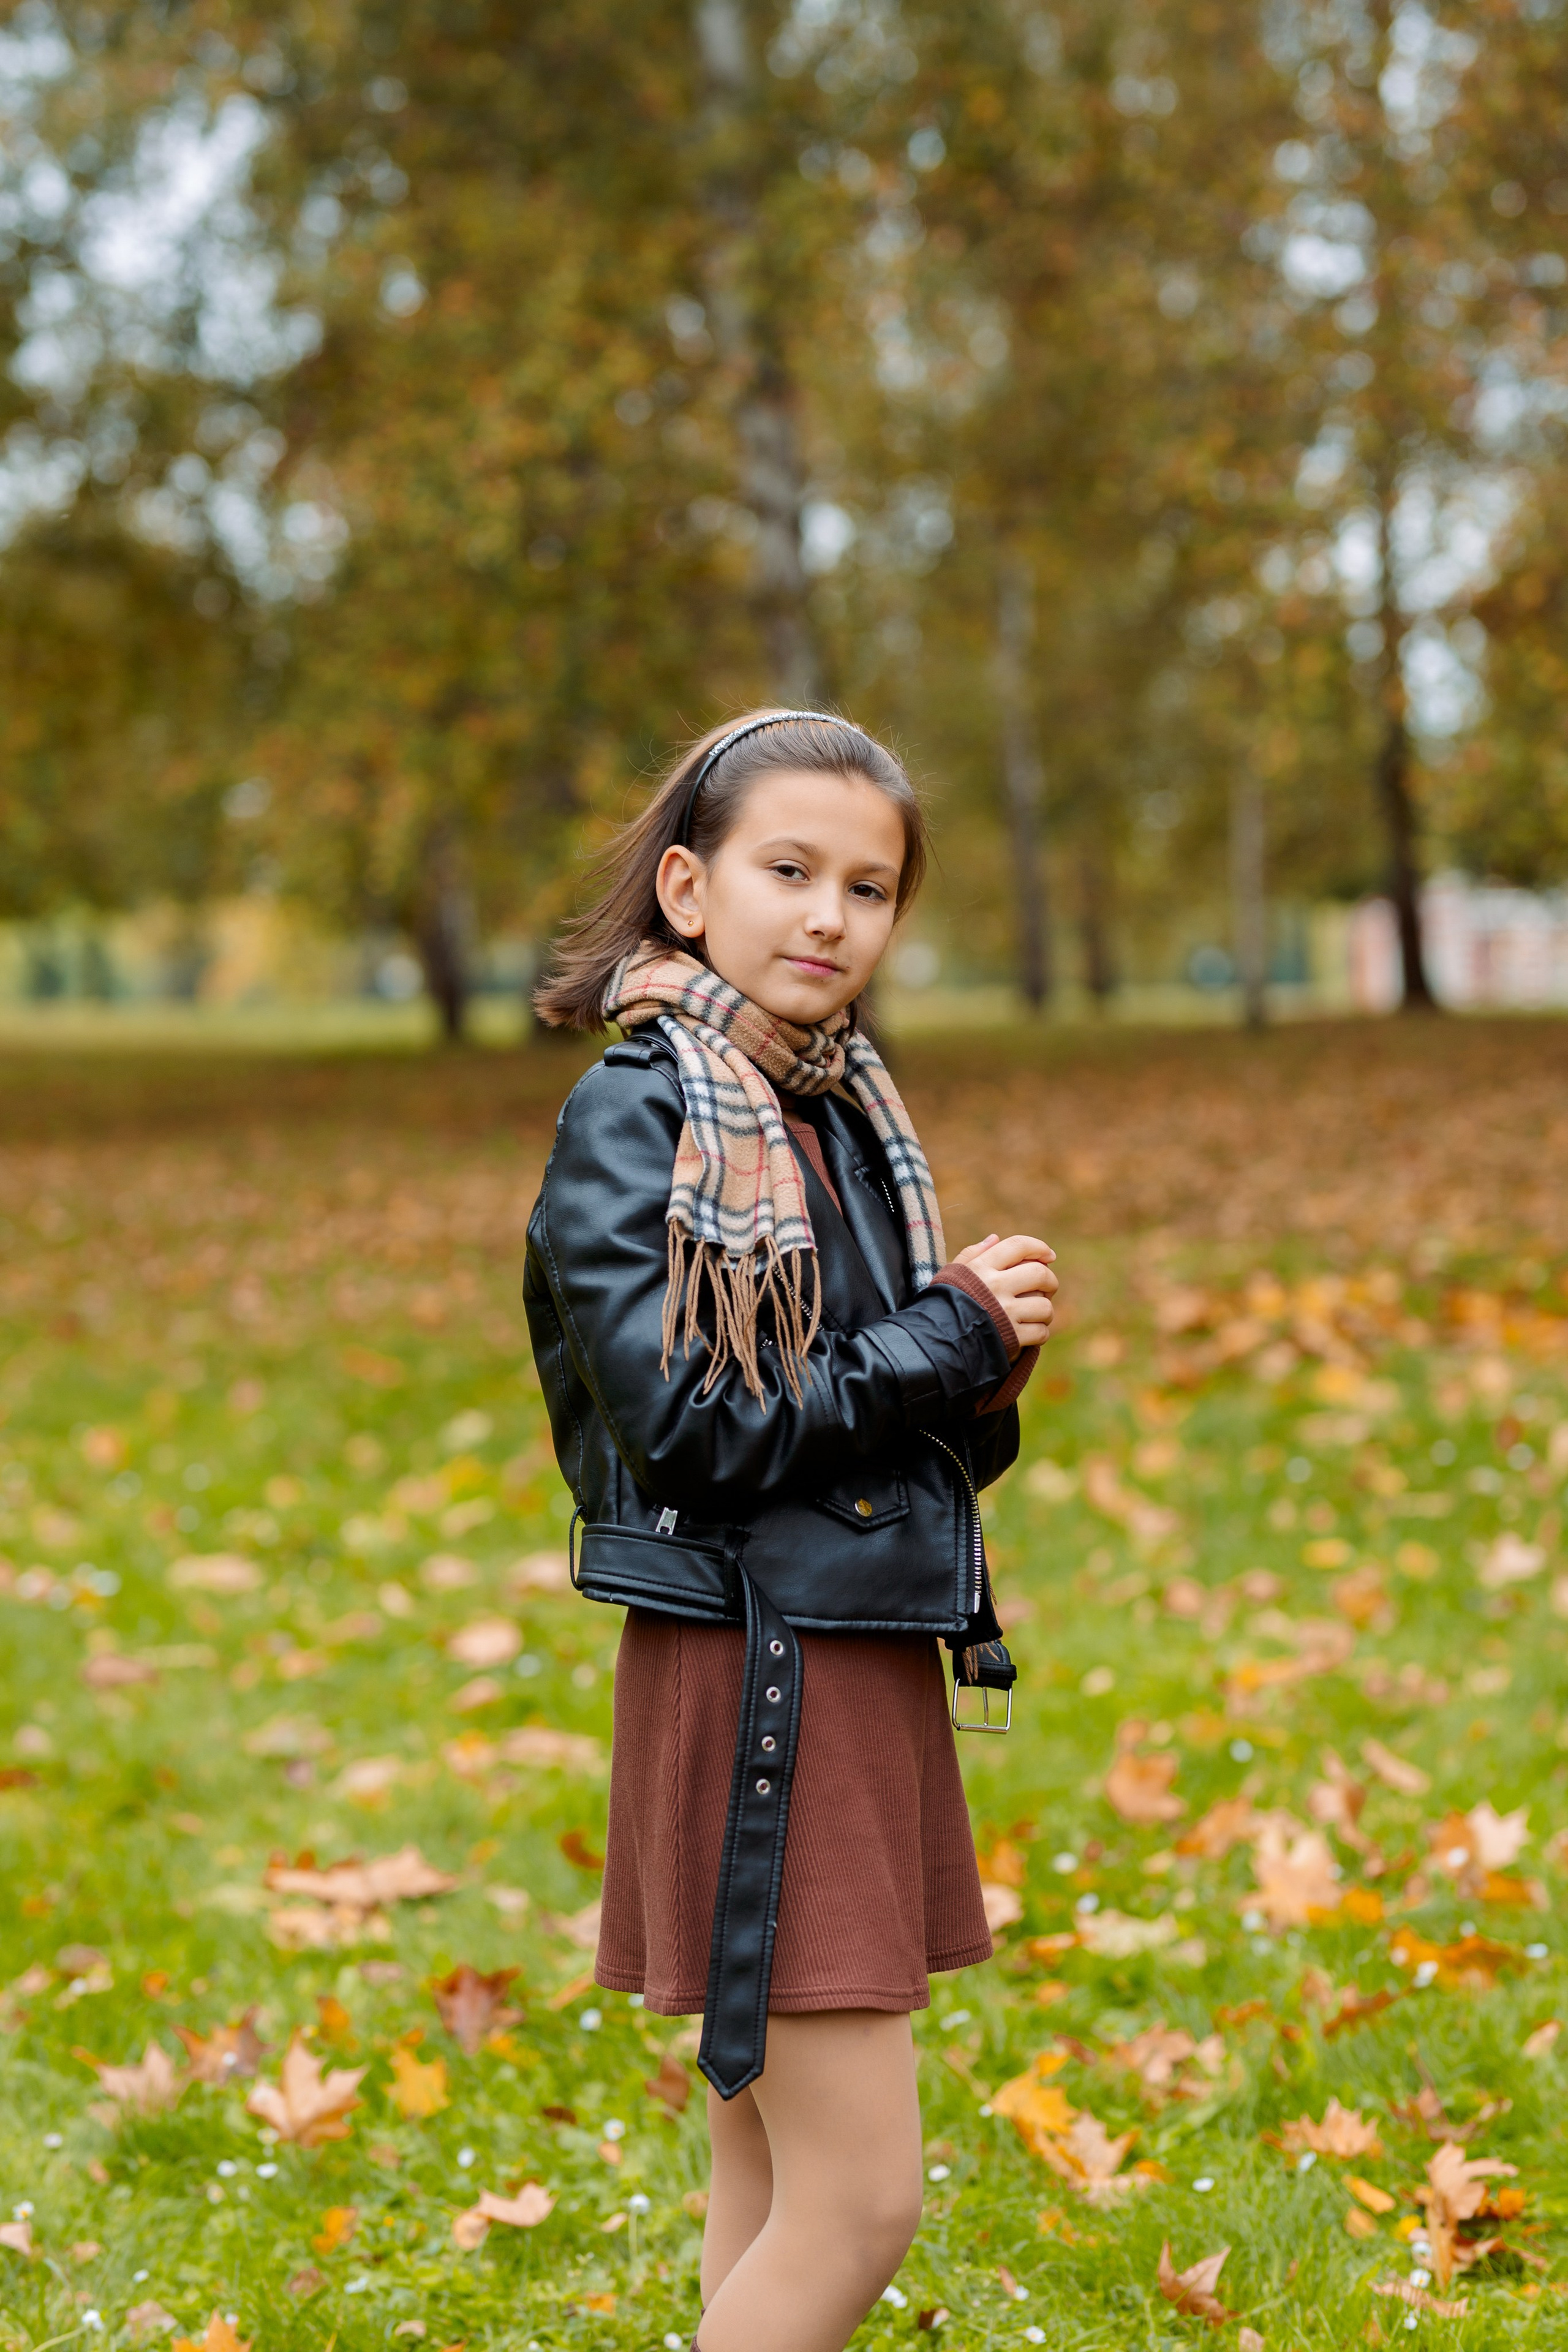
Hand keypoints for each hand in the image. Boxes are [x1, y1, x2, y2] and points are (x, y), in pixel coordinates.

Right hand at [954, 1232, 1057, 1348]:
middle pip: (1040, 1274)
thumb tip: (995, 1238)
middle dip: (1050, 1280)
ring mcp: (1004, 1313)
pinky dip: (1040, 1332)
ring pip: (1044, 1306)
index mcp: (982, 1267)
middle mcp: (995, 1287)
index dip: (1039, 1247)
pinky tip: (1031, 1331)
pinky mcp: (1011, 1337)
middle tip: (1047, 1287)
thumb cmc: (946, 1302)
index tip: (1048, 1255)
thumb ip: (972, 1253)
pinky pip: (1041, 1332)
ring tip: (1037, 1313)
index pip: (1018, 1246)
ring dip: (1045, 1310)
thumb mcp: (953, 1273)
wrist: (937, 1339)